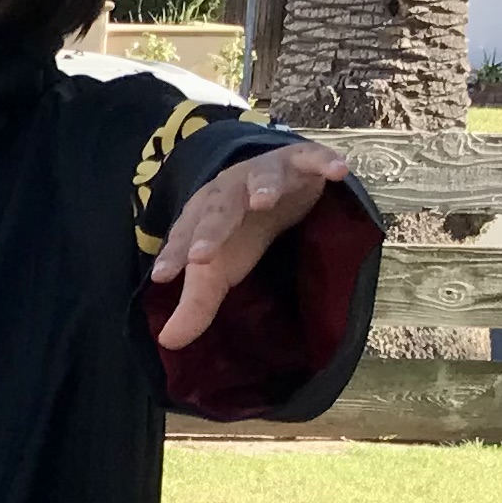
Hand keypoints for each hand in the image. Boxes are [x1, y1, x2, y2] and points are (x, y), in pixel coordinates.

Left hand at [155, 142, 349, 349]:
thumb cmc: (239, 232)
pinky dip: (324, 162)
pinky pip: (313, 159)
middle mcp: (230, 190)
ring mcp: (266, 173)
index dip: (173, 255)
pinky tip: (338, 172)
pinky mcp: (302, 163)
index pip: (183, 236)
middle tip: (201, 257)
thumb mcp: (219, 269)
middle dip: (211, 229)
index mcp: (202, 214)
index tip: (162, 277)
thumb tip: (169, 343)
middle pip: (219, 209)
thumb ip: (196, 303)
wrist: (274, 184)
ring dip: (263, 186)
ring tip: (264, 201)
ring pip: (263, 176)